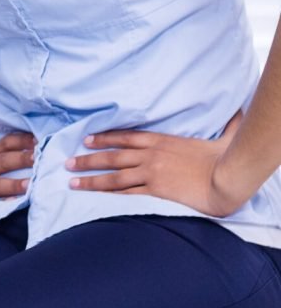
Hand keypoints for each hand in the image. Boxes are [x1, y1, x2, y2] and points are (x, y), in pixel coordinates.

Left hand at [66, 112, 246, 216]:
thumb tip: (239, 111)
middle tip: (68, 163)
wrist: (227, 176)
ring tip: (72, 182)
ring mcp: (150, 172)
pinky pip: (126, 193)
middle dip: (87, 159)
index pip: (124, 137)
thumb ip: (227, 124)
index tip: (87, 139)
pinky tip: (95, 196)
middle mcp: (150, 155)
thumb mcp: (222, 135)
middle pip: (111, 156)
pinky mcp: (155, 190)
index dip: (103, 138)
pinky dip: (108, 194)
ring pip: (113, 176)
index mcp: (160, 140)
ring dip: (90, 179)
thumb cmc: (225, 157)